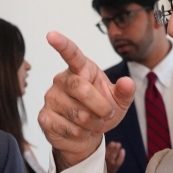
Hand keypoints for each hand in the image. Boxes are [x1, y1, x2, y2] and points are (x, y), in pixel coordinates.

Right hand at [37, 32, 135, 170]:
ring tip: (93, 124)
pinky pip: (69, 129)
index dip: (62, 45)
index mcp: (81, 69)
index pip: (71, 54)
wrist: (86, 137)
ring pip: (78, 114)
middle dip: (101, 108)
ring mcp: (51, 98)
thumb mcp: (119, 102)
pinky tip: (80, 132)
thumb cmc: (101, 112)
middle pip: (81, 90)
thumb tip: (127, 82)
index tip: (51, 35)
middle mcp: (61, 80)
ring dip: (94, 124)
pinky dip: (82, 135)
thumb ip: (125, 91)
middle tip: (107, 114)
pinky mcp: (44, 117)